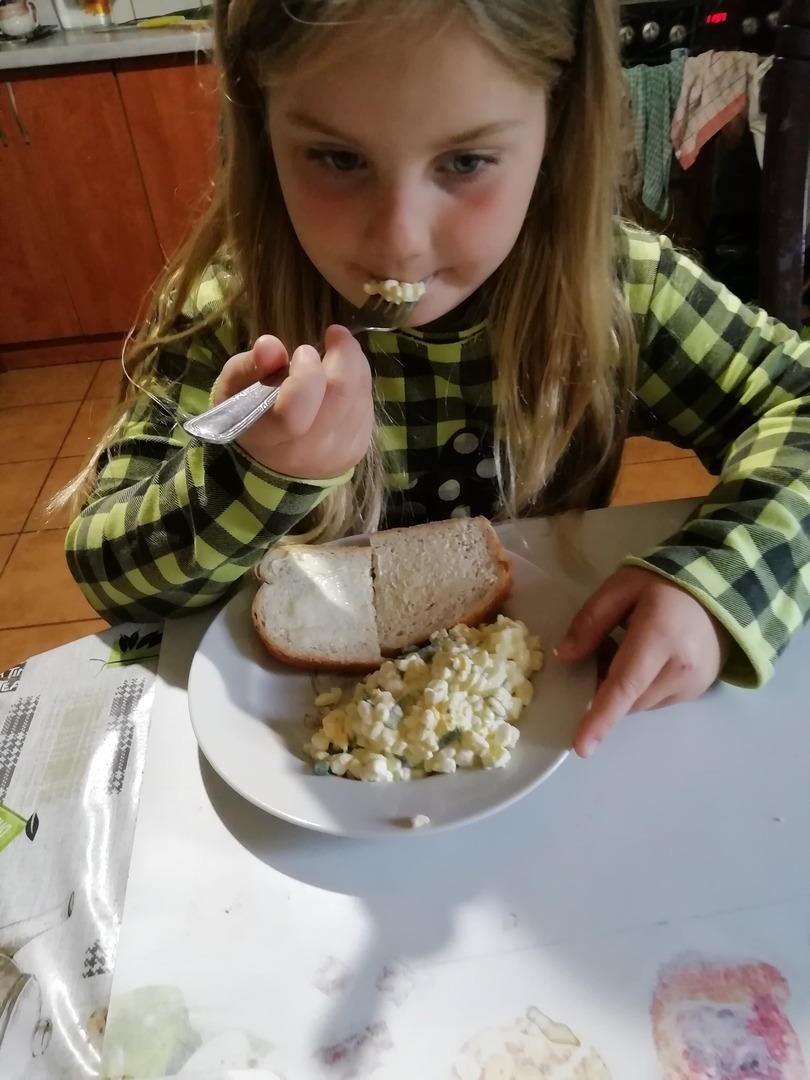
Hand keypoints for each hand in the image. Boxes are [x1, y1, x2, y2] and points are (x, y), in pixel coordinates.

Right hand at [212, 326, 373, 478]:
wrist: (277, 466)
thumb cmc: (251, 419)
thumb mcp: (234, 391)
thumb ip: (249, 366)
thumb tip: (271, 344)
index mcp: (271, 436)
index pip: (295, 410)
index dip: (306, 373)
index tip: (303, 351)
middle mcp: (308, 449)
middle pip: (340, 396)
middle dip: (344, 354)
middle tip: (335, 334)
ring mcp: (338, 452)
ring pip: (360, 397)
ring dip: (355, 365)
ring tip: (338, 352)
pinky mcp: (358, 448)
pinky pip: (368, 406)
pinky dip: (361, 383)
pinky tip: (345, 377)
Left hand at [556, 567, 729, 757]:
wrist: (721, 589)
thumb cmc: (665, 584)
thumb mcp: (621, 587)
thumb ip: (590, 621)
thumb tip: (565, 656)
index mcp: (659, 638)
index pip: (624, 686)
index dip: (600, 718)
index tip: (581, 747)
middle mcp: (680, 669)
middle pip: (627, 699)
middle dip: (604, 685)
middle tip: (604, 646)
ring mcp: (693, 685)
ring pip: (640, 704)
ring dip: (624, 689)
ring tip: (628, 648)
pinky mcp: (697, 692)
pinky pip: (656, 701)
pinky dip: (641, 689)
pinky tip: (647, 659)